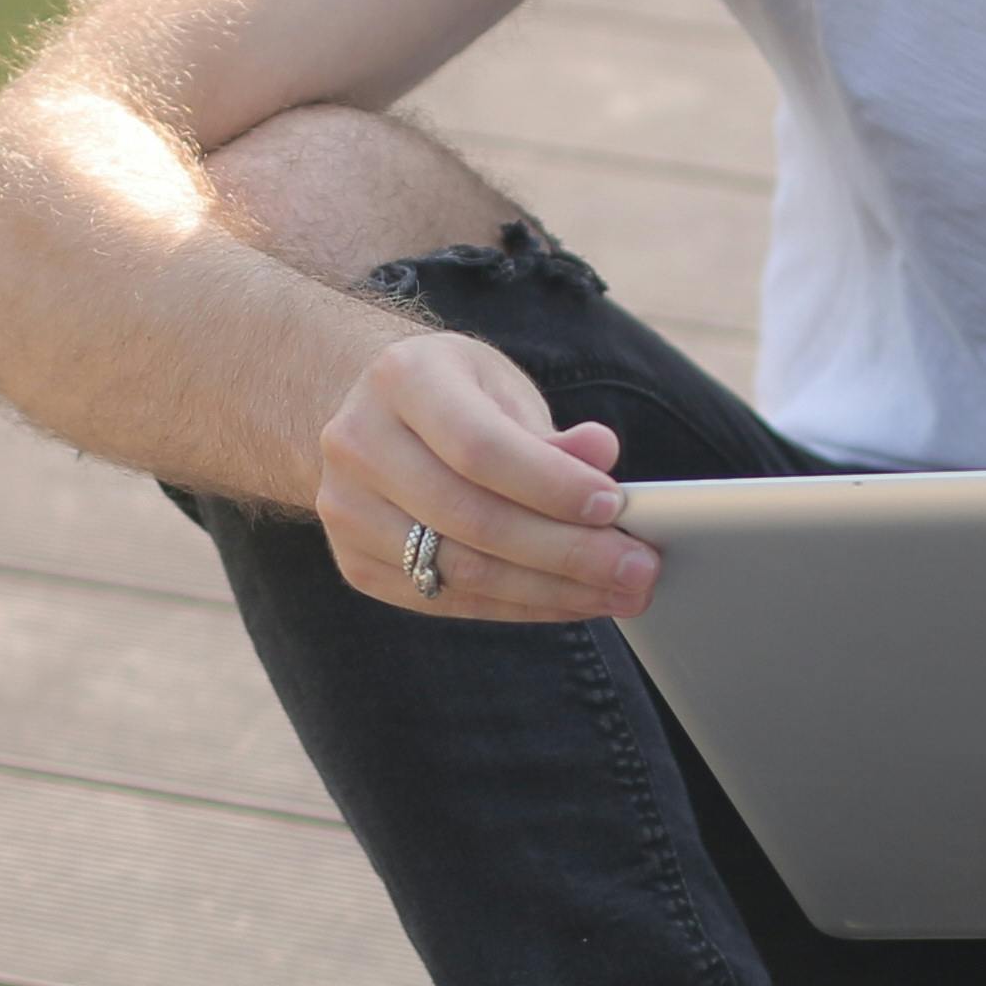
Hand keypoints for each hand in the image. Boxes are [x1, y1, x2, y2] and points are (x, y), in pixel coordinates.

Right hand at [317, 330, 658, 621]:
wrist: (369, 415)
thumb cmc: (454, 396)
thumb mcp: (501, 388)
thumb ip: (548, 432)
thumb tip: (601, 458)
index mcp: (400, 379)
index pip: (480, 446)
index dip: (550, 484)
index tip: (615, 507)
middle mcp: (358, 444)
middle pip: (472, 518)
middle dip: (566, 552)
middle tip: (639, 568)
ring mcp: (347, 510)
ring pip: (461, 570)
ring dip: (551, 591)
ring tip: (619, 593)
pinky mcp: (356, 563)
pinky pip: (447, 599)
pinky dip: (518, 606)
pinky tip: (571, 601)